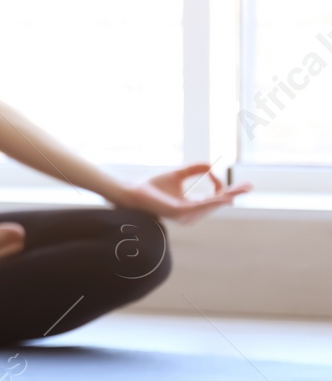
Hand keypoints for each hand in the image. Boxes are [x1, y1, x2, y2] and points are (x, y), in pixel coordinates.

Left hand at [118, 163, 252, 224]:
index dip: (227, 190)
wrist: (132, 191)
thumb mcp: (178, 175)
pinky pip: (199, 206)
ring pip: (211, 204)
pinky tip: (223, 197)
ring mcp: (186, 215)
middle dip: (233, 194)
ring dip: (225, 197)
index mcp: (192, 205)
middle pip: (217, 203)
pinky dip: (212, 202)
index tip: (224, 175)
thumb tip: (211, 165)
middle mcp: (191, 214)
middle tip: (250, 186)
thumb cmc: (152, 186)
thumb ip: (194, 170)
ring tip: (238, 190)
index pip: (215, 199)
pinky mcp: (179, 213)